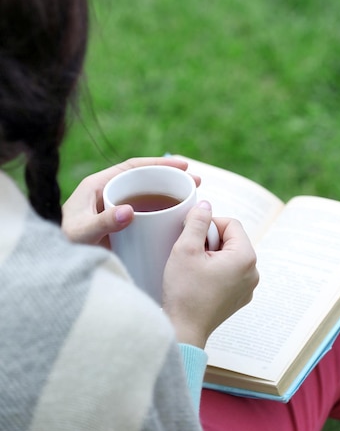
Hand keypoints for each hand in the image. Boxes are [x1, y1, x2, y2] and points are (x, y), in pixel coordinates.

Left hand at [62, 157, 199, 245]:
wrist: (53, 266)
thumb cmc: (61, 246)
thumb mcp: (80, 233)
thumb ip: (102, 223)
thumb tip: (129, 211)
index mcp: (97, 186)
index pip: (132, 167)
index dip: (158, 163)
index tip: (182, 165)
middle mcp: (107, 195)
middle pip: (143, 180)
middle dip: (170, 177)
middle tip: (195, 181)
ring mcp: (114, 211)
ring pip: (146, 197)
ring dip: (168, 195)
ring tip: (191, 198)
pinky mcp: (119, 227)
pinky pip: (143, 215)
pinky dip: (161, 214)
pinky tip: (176, 221)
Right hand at [162, 201, 258, 347]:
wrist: (183, 331)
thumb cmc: (184, 292)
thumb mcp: (186, 248)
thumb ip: (197, 221)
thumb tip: (205, 204)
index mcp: (246, 257)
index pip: (230, 223)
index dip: (208, 224)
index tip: (192, 237)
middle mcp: (253, 272)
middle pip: (231, 239)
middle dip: (209, 241)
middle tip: (191, 255)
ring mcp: (248, 287)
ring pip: (229, 255)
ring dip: (211, 255)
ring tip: (194, 269)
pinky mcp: (239, 298)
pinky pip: (229, 272)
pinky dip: (214, 270)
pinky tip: (198, 281)